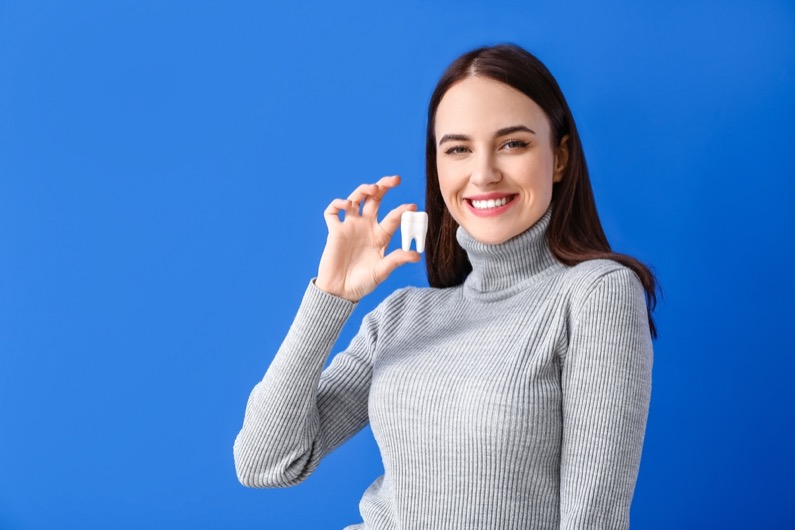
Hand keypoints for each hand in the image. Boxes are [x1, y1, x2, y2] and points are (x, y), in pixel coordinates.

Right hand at [315, 175, 420, 300]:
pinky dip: (337, 204)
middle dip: (384, 186)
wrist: (340, 291)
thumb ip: (396, 260)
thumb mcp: (382, 271)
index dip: (402, 211)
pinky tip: (346, 205)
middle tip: (395, 180)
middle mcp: (366, 226)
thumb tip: (417, 255)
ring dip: (363, 190)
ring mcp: (350, 227)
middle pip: (375, 199)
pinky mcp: (334, 231)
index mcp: (380, 235)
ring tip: (372, 188)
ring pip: (356, 199)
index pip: (393, 217)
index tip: (412, 207)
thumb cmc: (362, 283)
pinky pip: (332, 212)